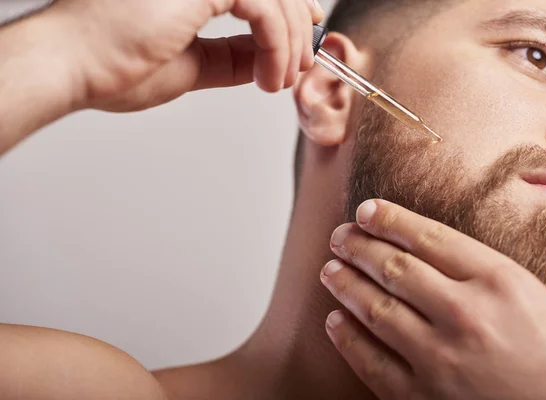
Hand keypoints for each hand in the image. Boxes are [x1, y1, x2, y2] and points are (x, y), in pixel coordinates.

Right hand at [44, 0, 322, 111]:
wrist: (75, 65)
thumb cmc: (116, 66)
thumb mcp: (192, 63)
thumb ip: (230, 56)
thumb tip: (263, 58)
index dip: (290, 9)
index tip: (303, 41)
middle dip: (297, 30)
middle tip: (297, 69)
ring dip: (289, 44)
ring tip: (278, 81)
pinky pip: (265, 8)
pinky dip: (277, 44)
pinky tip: (269, 75)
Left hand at [321, 199, 545, 399]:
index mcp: (501, 284)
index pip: (430, 238)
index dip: (391, 220)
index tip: (368, 211)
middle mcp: (464, 315)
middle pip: (394, 268)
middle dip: (358, 246)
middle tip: (340, 237)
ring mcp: (438, 359)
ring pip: (374, 308)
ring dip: (344, 284)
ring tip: (330, 270)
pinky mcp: (420, 399)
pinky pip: (370, 361)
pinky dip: (346, 338)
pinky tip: (335, 321)